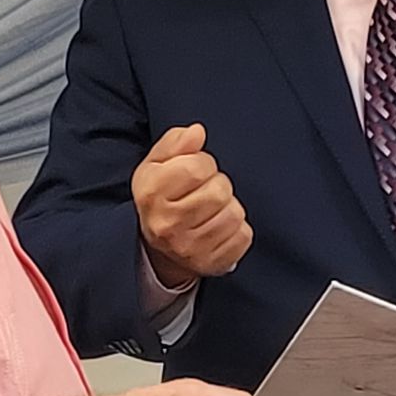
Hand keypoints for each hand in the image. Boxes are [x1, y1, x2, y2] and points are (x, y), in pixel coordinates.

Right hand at [134, 124, 251, 284]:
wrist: (159, 247)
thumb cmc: (162, 197)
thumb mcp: (157, 164)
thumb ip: (176, 142)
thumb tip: (197, 132)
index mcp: (151, 194)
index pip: (196, 167)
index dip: (203, 163)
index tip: (196, 170)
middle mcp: (167, 225)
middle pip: (219, 191)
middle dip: (217, 184)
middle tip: (204, 191)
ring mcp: (190, 249)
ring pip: (234, 214)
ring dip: (229, 207)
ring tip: (212, 210)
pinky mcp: (211, 263)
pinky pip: (243, 236)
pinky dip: (237, 229)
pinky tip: (219, 227)